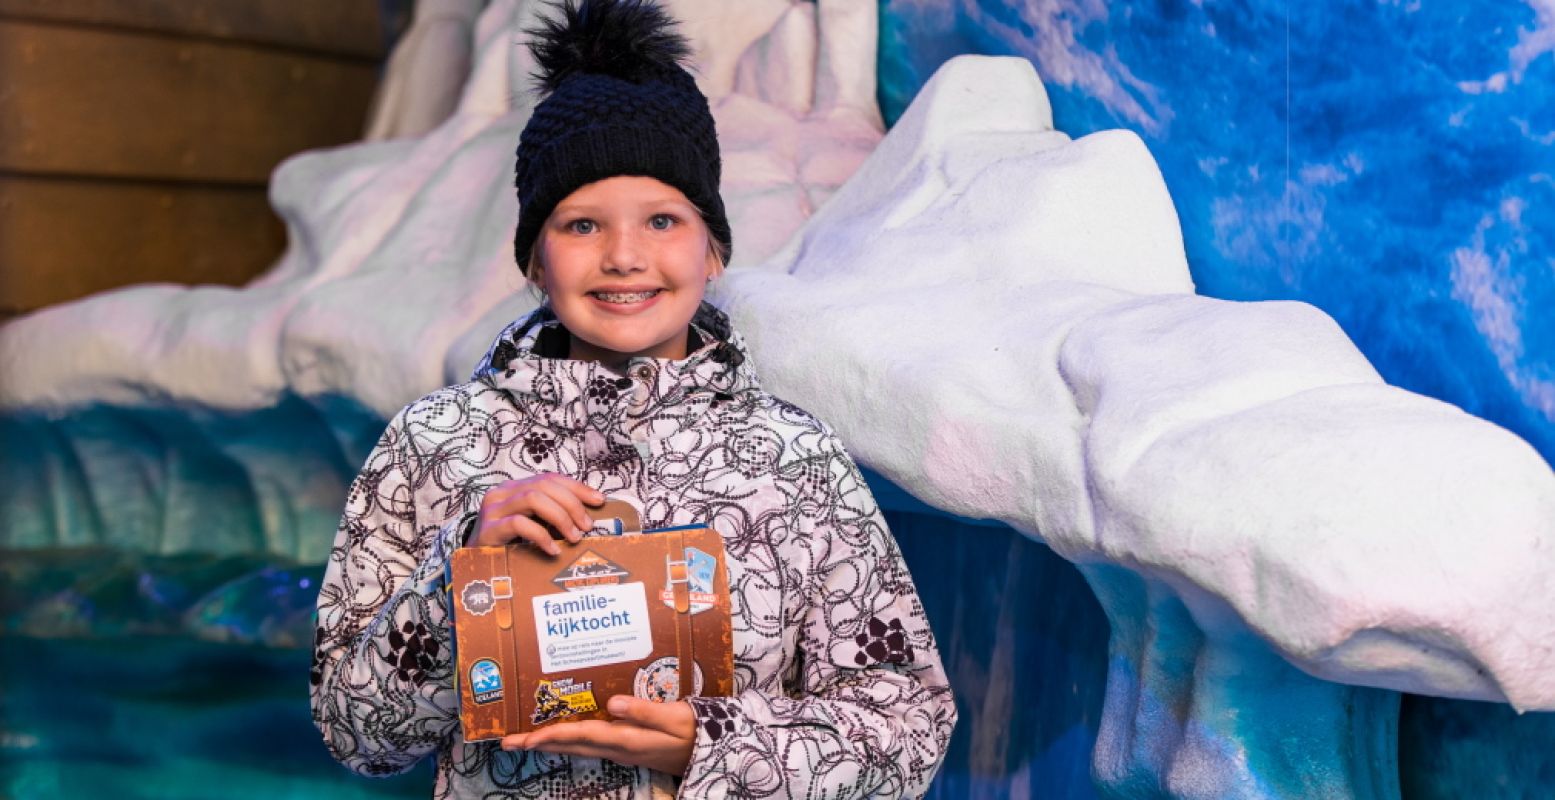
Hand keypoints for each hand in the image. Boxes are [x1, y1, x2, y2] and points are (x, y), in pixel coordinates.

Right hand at [468, 473, 603, 553]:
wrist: (471, 564)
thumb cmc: (506, 545)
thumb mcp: (530, 525)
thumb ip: (550, 516)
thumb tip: (587, 518)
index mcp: (514, 488)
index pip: (550, 478)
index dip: (577, 487)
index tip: (599, 500)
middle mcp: (502, 494)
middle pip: (544, 485)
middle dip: (572, 504)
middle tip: (587, 526)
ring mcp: (493, 510)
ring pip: (533, 499)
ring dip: (561, 517)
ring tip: (573, 537)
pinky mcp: (488, 530)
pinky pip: (520, 524)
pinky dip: (542, 536)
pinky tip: (553, 549)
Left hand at [502, 696, 696, 775]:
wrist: (712, 752)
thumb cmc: (695, 731)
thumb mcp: (674, 718)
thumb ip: (644, 711)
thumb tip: (612, 703)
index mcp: (627, 739)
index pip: (582, 737)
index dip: (553, 736)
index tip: (527, 737)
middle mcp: (618, 747)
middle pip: (571, 746)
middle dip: (539, 743)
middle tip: (508, 741)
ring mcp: (621, 749)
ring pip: (577, 747)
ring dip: (550, 743)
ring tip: (525, 739)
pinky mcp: (626, 747)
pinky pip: (590, 744)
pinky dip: (570, 740)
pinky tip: (563, 734)